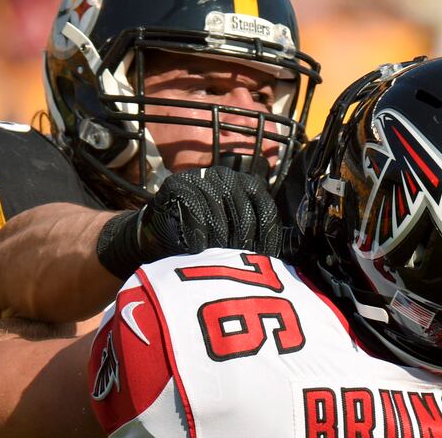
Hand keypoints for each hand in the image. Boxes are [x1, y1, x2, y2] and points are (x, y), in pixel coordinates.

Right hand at [97, 166, 281, 278]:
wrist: (157, 237)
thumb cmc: (201, 242)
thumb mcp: (233, 241)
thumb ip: (255, 241)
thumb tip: (284, 261)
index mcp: (246, 186)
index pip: (265, 208)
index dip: (265, 237)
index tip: (261, 260)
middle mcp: (226, 176)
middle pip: (244, 212)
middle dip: (241, 243)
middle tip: (235, 265)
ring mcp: (201, 177)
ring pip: (219, 211)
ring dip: (218, 240)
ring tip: (216, 259)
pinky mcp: (177, 184)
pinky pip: (194, 208)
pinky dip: (197, 232)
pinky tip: (198, 250)